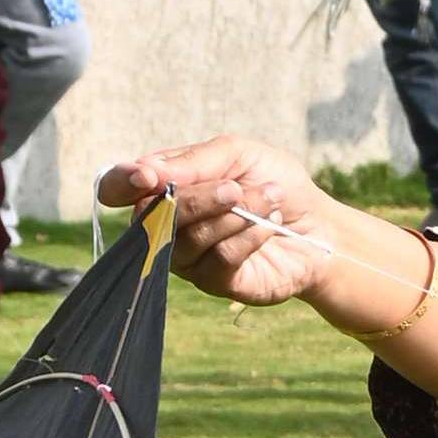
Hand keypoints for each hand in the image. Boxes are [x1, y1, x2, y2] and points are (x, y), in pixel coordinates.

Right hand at [101, 137, 344, 305]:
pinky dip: (248, 236)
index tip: (148, 177)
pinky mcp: (215, 282)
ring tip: (268, 198)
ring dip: (230, 215)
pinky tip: (270, 224)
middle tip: (235, 187)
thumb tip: (148, 171)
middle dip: (196, 200)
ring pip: (186, 239)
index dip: (123, 184)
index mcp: (164, 187)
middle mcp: (166, 225)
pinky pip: (219, 259)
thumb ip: (194, 161)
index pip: (117, 188)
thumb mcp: (237, 155)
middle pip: (151, 217)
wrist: (320, 225)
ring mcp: (188, 258)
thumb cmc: (275, 184)